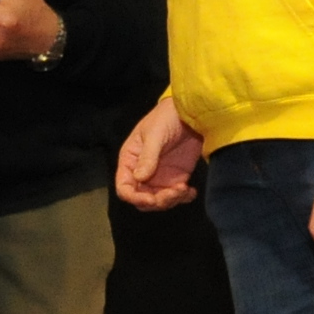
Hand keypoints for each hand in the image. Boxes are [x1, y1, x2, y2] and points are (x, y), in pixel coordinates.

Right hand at [115, 95, 202, 210]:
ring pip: (160, 201)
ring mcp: (160, 177)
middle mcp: (142, 172)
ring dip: (171, 200)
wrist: (190, 111)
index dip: (134, 198)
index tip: (150, 199)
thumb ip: (147, 156)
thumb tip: (139, 178)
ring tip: (184, 188)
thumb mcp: (155, 134)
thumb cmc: (166, 118)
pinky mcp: (176, 177)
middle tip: (173, 192)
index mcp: (130, 161)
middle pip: (142, 199)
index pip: (124, 187)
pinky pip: (176, 196)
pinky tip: (190, 191)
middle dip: (157, 201)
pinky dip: (183, 198)